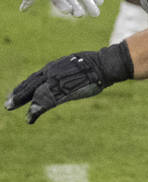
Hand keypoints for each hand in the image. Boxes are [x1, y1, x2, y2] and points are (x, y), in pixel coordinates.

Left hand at [5, 42, 133, 123]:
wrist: (103, 65)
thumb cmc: (96, 64)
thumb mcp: (77, 64)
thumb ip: (68, 71)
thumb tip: (71, 74)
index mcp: (54, 66)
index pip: (35, 78)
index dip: (25, 86)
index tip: (17, 93)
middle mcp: (50, 72)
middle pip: (29, 85)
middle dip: (18, 95)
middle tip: (8, 104)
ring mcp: (54, 82)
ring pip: (34, 94)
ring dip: (22, 102)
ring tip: (11, 108)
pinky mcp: (61, 92)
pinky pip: (44, 103)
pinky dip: (35, 110)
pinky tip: (29, 117)